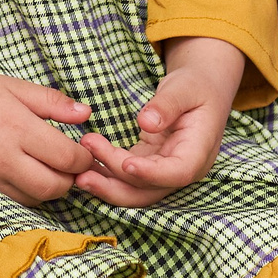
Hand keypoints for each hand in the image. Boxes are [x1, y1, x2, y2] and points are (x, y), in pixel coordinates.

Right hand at [0, 42, 98, 205]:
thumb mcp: (14, 86)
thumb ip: (52, 102)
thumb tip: (86, 113)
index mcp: (18, 128)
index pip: (66, 158)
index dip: (84, 158)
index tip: (84, 148)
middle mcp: (5, 158)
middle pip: (55, 187)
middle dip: (71, 179)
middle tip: (72, 162)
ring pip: (36, 199)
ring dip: (51, 188)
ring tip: (52, 167)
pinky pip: (15, 199)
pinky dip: (30, 193)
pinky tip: (31, 174)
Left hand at [75, 36, 244, 206]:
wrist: (199, 90)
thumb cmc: (195, 86)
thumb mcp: (185, 87)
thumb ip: (167, 104)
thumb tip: (146, 122)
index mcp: (198, 152)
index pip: (178, 172)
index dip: (151, 173)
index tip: (125, 163)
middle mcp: (182, 169)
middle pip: (150, 190)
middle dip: (115, 185)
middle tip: (83, 174)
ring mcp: (165, 170)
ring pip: (135, 190)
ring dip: (106, 184)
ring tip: (77, 173)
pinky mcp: (149, 165)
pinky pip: (126, 177)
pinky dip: (106, 174)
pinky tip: (84, 165)